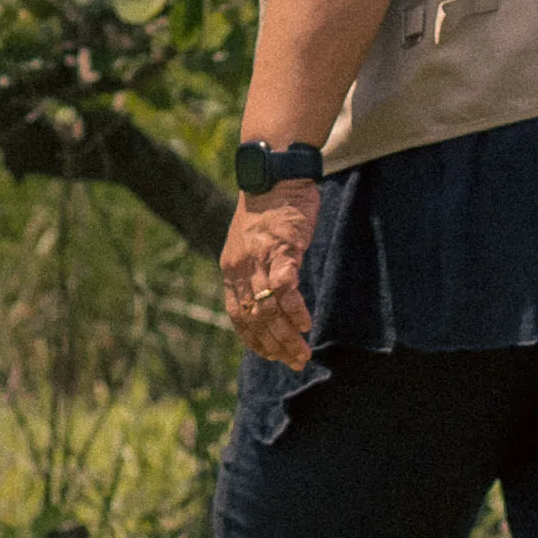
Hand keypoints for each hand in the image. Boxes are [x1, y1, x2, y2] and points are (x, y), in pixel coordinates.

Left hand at [219, 180, 318, 369]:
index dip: (253, 339)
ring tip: (302, 353)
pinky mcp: (281, 250)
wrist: (274, 175)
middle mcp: (240, 268)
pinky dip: (295, 310)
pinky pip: (285, 288)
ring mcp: (259, 260)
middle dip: (274, 346)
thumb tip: (264, 296)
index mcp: (231, 268)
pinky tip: (306, 325)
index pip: (237, 315)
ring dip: (286, 337)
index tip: (270, 355)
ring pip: (268, 310)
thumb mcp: (251, 243)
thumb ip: (254, 269)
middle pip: (254, 319)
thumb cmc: (268, 210)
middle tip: (294, 362)